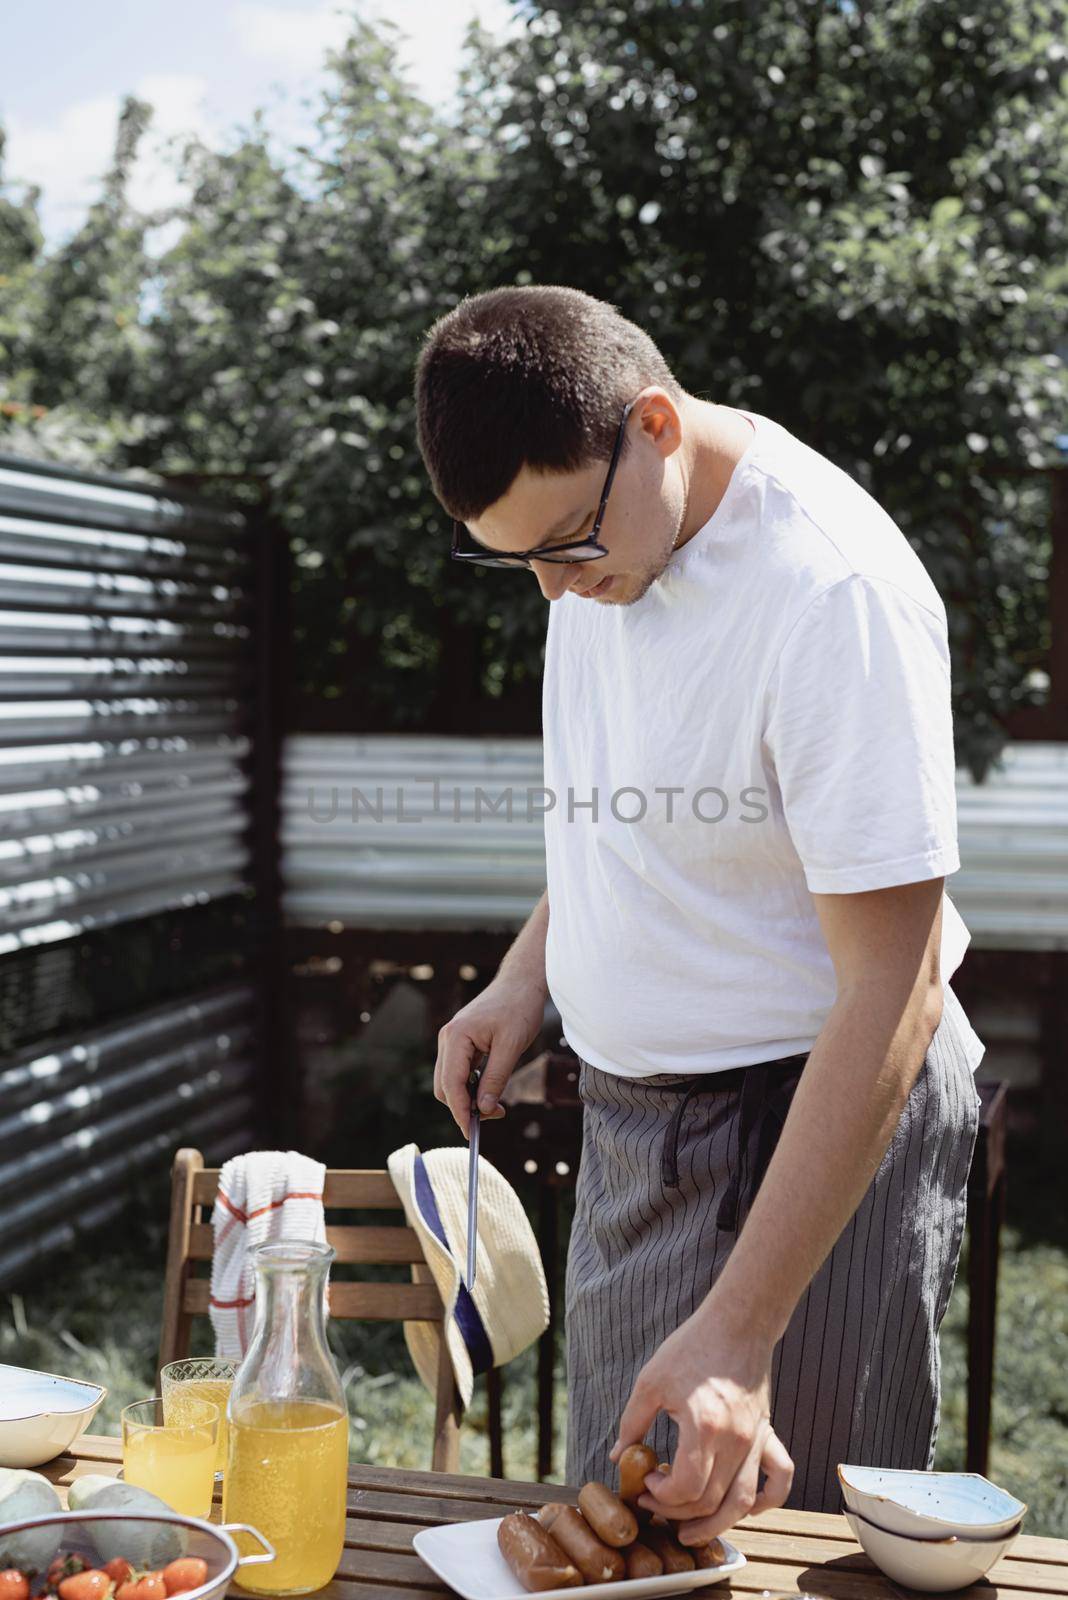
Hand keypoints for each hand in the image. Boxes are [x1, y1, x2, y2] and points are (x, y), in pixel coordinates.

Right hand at [434, 974, 546, 1137]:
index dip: (460, 1112)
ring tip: (497, 1104)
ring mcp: (452, 1040)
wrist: (521, 982)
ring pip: (450, 1081)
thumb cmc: (518, 1007)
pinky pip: (459, 1072)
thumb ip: (496, 1078)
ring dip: (469, 1097)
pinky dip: (472, 1086)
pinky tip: (491, 1088)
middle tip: (496, 1114)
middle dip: (465, 1106)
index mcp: (456, 1037)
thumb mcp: (511, 1046)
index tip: (471, 1133)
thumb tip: (484, 1110)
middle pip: (445, 1086)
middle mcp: (448, 1039)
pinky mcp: (461, 1042)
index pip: (450, 1084)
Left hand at [608, 1297, 793, 1543]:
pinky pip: (780, 1479)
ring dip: (716, 1524)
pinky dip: (766, 1502)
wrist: (737, 1322)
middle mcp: (735, 1441)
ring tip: (689, 1531)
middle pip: (710, 1501)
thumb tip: (618, 1455)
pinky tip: (745, 1509)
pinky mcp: (766, 1432)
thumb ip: (632, 1422)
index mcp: (704, 1428)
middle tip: (654, 1501)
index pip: (686, 1488)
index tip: (646, 1480)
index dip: (661, 1495)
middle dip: (677, 1511)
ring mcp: (755, 1439)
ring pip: (743, 1503)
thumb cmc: (692, 1346)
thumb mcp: (651, 1381)